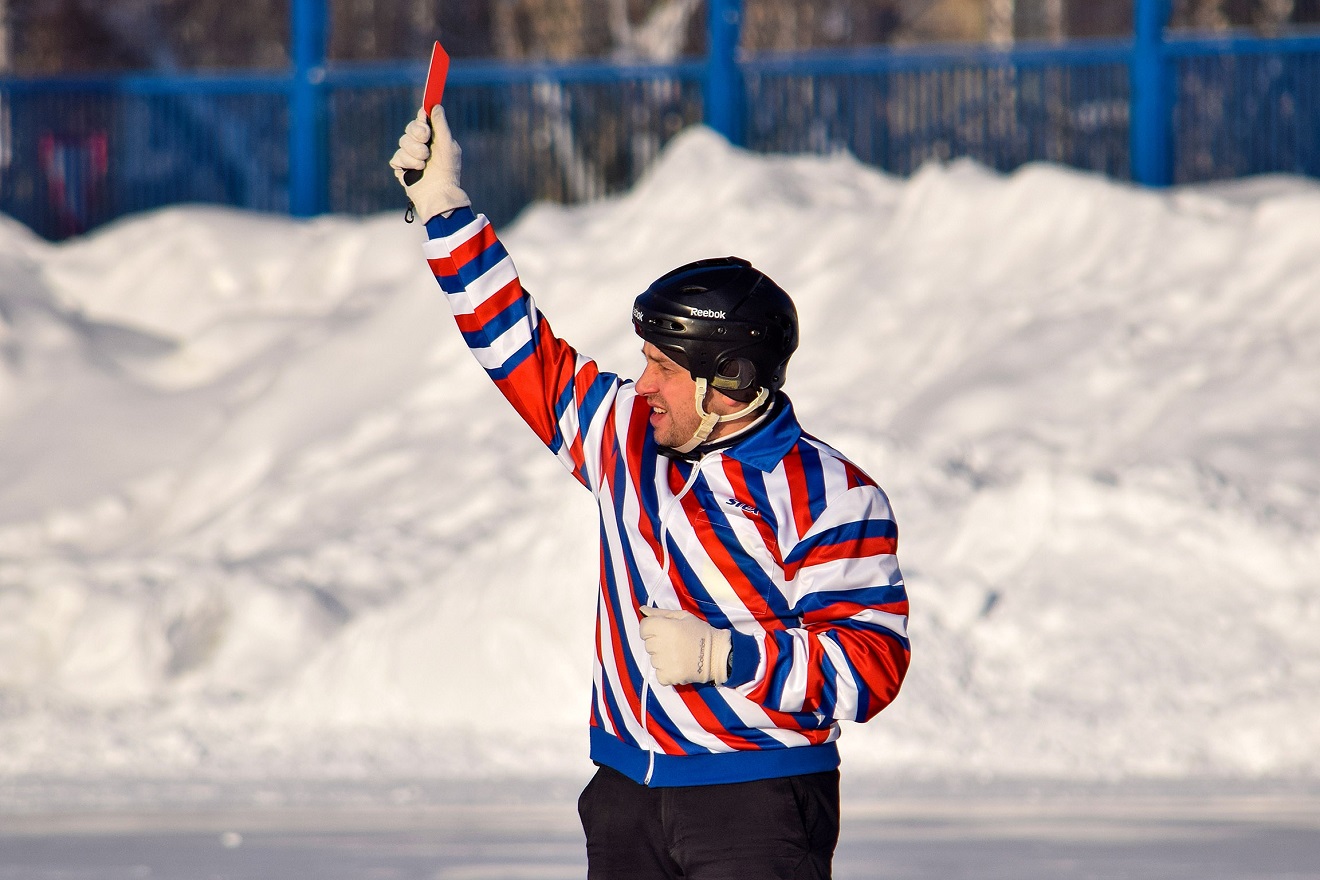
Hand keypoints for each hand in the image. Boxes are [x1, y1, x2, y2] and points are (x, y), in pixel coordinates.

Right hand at [390, 106, 470, 221]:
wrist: (439, 193)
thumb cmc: (448, 171)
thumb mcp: (448, 145)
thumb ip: (441, 125)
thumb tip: (436, 106)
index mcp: (433, 138)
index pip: (422, 121)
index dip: (421, 118)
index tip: (424, 117)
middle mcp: (421, 145)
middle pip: (410, 128)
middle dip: (418, 134)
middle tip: (426, 141)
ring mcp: (410, 156)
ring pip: (403, 141)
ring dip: (415, 152)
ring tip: (425, 163)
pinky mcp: (401, 167)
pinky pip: (397, 156)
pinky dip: (408, 162)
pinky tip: (417, 170)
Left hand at [639, 606, 730, 685]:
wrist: (718, 655)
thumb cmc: (701, 633)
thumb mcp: (683, 617)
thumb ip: (660, 613)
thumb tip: (642, 609)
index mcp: (665, 627)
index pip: (644, 628)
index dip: (652, 629)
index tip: (663, 631)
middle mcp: (663, 644)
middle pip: (648, 644)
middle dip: (658, 643)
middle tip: (675, 643)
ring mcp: (665, 662)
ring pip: (653, 660)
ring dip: (663, 658)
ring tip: (679, 655)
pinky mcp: (670, 676)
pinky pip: (659, 675)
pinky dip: (667, 673)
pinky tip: (679, 666)